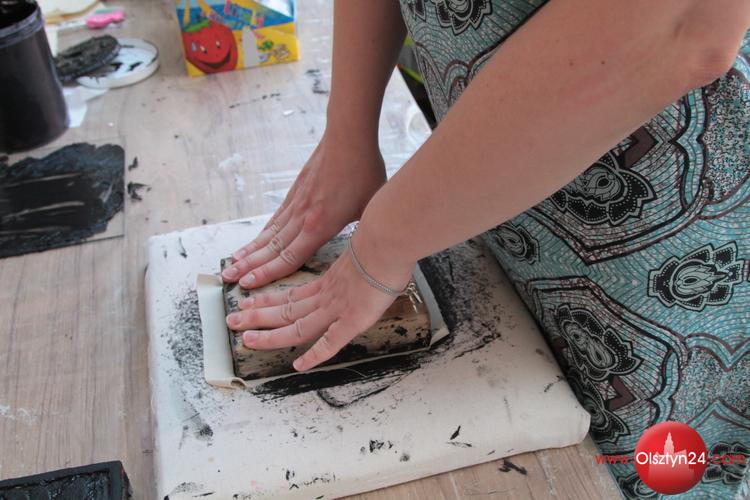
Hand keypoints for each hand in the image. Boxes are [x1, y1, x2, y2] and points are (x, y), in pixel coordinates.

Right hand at [222, 130, 385, 288]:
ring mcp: (296, 202)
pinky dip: (263, 231)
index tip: (249, 283)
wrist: (348, 136)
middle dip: (249, 265)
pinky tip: (257, 239)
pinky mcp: (296, 191)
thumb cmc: (364, 171)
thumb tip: (370, 248)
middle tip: (228, 278)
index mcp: (321, 225)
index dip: (268, 273)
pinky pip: (276, 217)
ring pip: (269, 233)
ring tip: (233, 262)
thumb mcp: (370, 208)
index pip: (290, 257)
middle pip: (271, 248)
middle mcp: (303, 216)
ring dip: (250, 250)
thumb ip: (364, 231)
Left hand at [224, 231, 414, 370]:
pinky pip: (330, 342)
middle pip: (286, 311)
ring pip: (297, 326)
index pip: (291, 296)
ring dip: (271, 335)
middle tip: (231, 321)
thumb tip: (358, 263)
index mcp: (329, 283)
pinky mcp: (353, 320)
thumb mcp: (362, 253)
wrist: (390, 240)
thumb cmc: (382, 244)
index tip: (247, 303)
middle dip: (256, 317)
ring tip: (246, 339)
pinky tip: (299, 365)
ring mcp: (338, 309)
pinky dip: (315, 355)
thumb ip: (355, 263)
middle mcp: (328, 297)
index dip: (267, 302)